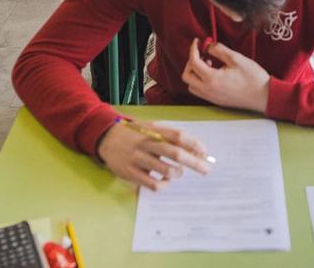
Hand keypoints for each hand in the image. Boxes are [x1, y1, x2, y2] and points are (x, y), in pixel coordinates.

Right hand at [96, 120, 210, 190]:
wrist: (107, 137)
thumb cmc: (135, 134)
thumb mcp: (151, 128)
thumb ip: (169, 136)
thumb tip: (194, 150)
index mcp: (154, 131)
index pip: (178, 136)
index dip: (194, 144)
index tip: (205, 152)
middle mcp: (147, 143)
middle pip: (176, 153)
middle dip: (195, 162)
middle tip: (206, 169)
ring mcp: (139, 159)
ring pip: (166, 170)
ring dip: (178, 173)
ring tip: (178, 172)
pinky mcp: (131, 173)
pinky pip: (153, 184)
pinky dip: (163, 185)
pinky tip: (164, 181)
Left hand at [182, 39, 269, 112]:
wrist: (264, 96)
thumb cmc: (253, 77)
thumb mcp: (236, 58)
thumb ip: (218, 50)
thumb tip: (208, 46)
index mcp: (211, 79)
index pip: (193, 62)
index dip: (193, 49)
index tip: (197, 41)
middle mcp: (208, 90)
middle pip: (187, 76)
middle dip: (190, 62)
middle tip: (201, 54)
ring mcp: (212, 98)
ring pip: (192, 86)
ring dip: (195, 73)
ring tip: (209, 64)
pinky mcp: (217, 101)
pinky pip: (200, 91)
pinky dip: (201, 81)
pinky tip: (214, 74)